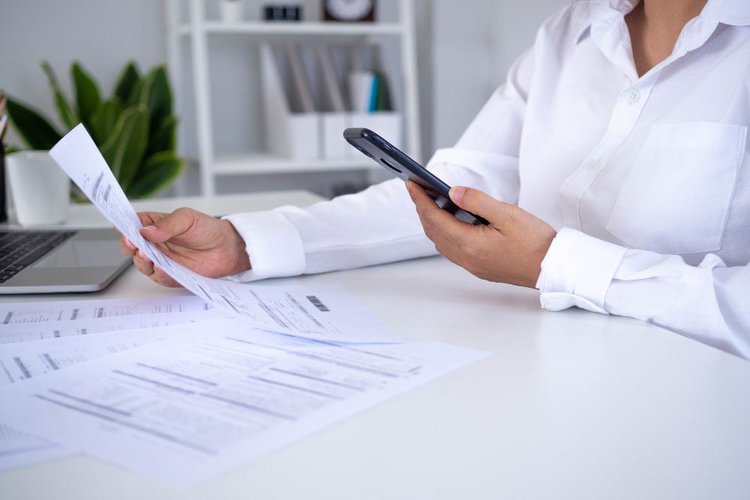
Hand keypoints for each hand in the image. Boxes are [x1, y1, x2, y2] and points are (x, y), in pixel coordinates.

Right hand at [120, 208, 250, 287]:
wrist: (227, 248)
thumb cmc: (207, 229)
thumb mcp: (187, 218)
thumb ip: (167, 225)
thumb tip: (145, 230)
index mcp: (154, 225)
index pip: (133, 225)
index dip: (124, 226)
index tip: (120, 226)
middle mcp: (154, 244)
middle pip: (132, 246)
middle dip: (129, 245)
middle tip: (132, 243)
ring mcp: (161, 260)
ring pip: (142, 263)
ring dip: (142, 260)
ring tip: (146, 254)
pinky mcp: (170, 275)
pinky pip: (159, 276)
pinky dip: (158, 273)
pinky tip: (161, 266)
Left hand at [406, 182, 555, 287]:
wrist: (553, 267)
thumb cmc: (535, 242)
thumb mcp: (507, 214)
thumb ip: (477, 201)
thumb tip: (453, 192)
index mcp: (469, 244)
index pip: (434, 218)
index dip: (420, 200)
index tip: (411, 184)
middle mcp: (466, 258)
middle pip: (433, 231)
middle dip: (422, 209)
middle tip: (417, 189)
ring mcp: (471, 265)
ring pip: (441, 242)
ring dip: (432, 222)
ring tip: (430, 202)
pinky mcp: (479, 267)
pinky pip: (452, 249)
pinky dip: (444, 233)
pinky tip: (450, 221)